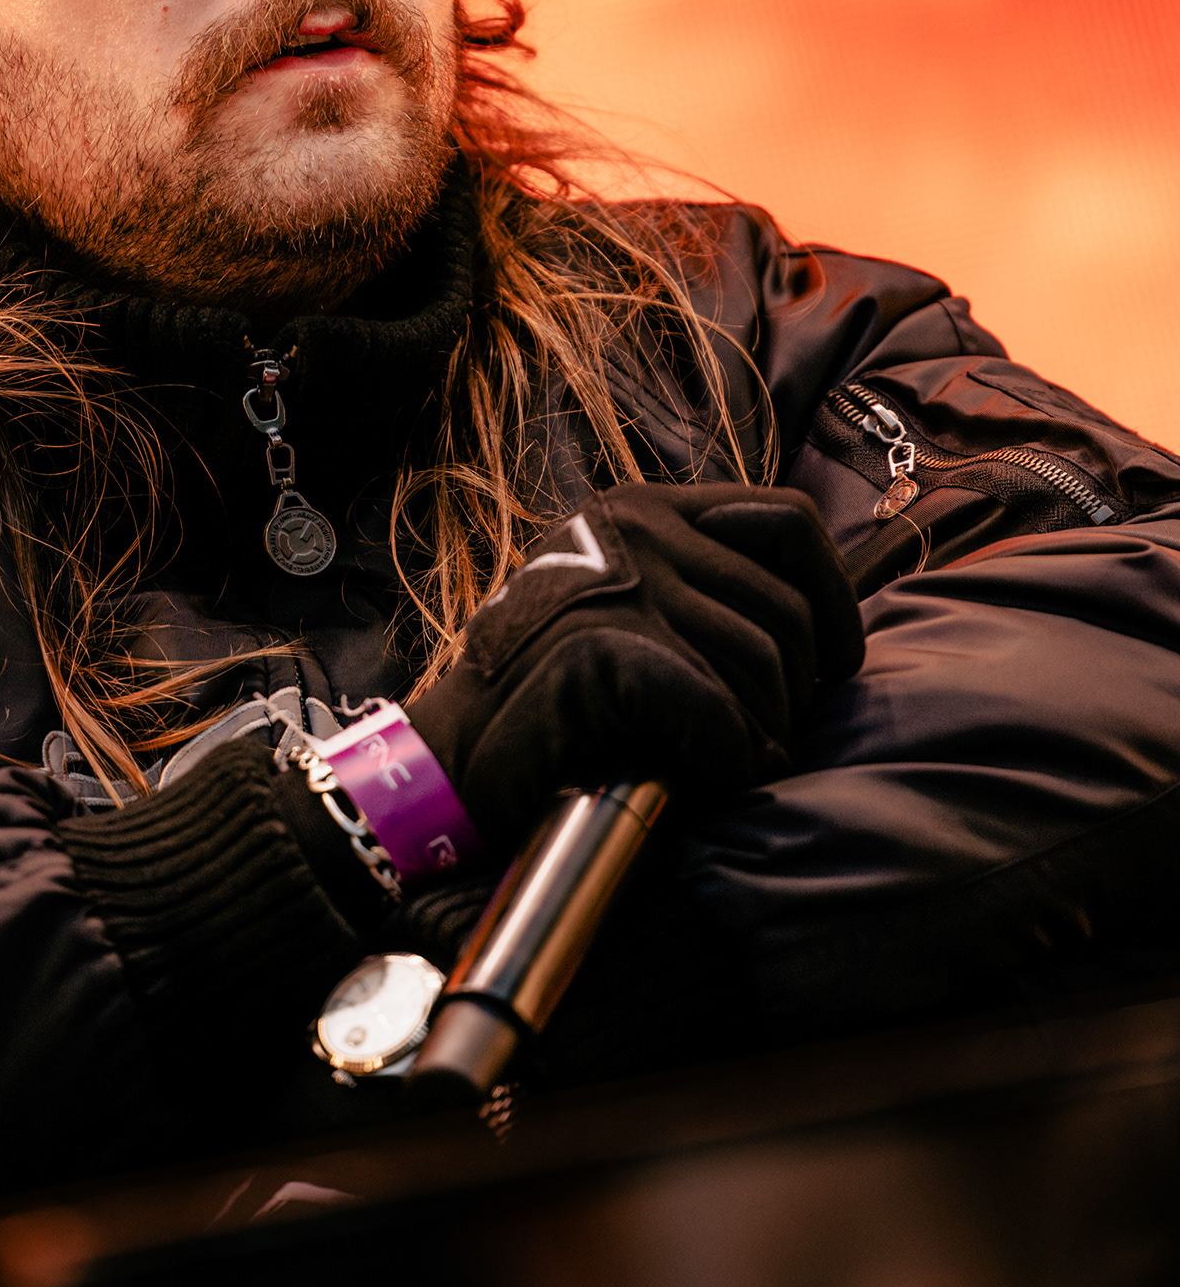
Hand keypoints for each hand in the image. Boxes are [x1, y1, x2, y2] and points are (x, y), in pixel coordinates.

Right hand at [410, 483, 863, 853]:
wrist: (454, 757)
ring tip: (722, 765)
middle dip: (793, 694)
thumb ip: (701, 586)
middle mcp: (636, 529)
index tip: (830, 665)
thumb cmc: (554, 698)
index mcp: (643, 508)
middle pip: (787, 609)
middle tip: (759, 741)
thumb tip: (822, 621)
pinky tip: (701, 778)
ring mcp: (620, 583)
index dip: (833, 599)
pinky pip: (722, 714)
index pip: (790, 521)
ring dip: (759, 736)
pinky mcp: (608, 648)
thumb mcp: (625, 604)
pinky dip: (728, 761)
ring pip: (763, 665)